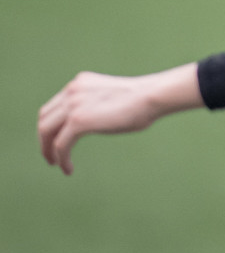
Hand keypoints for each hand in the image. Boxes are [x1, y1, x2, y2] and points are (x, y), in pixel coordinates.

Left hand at [37, 65, 203, 174]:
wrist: (152, 96)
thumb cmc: (144, 101)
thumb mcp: (113, 98)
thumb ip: (98, 105)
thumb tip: (99, 122)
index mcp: (80, 83)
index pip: (55, 106)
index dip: (53, 126)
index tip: (57, 140)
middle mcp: (72, 91)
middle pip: (44, 118)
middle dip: (44, 139)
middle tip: (51, 155)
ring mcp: (73, 105)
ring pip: (46, 132)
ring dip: (48, 150)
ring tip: (56, 163)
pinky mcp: (78, 121)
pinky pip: (60, 144)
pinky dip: (61, 158)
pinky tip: (68, 169)